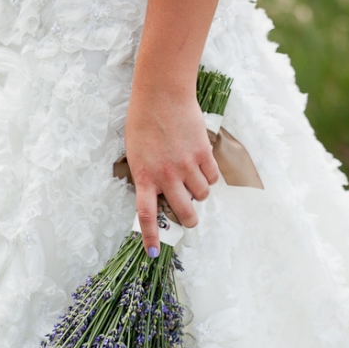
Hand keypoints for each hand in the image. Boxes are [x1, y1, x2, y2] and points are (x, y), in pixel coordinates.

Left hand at [124, 79, 218, 255]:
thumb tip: (160, 196)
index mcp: (144, 176)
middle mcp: (166, 175)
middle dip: (189, 219)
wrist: (162, 94)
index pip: (147, 215)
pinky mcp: (203, 153)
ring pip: (202, 195)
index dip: (151, 237)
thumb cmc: (143, 121)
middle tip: (189, 217)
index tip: (153, 253)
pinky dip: (209, 177)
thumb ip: (147, 176)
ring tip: (192, 178)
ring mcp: (186, 165)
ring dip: (199, 192)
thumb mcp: (135, 152)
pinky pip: (213, 178)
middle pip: (185, 212)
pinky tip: (201, 166)